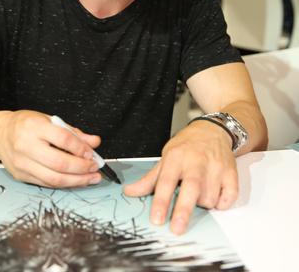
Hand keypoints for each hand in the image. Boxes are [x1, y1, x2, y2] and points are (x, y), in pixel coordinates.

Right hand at [0, 110, 101, 187]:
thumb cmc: (25, 125)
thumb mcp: (49, 120)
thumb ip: (73, 132)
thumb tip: (94, 142)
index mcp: (35, 126)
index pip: (63, 139)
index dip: (80, 148)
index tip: (92, 153)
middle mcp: (26, 145)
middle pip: (59, 162)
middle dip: (81, 168)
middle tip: (94, 167)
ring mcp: (22, 163)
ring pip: (53, 178)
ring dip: (76, 180)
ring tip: (90, 178)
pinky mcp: (20, 176)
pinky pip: (46, 183)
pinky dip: (63, 183)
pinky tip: (75, 181)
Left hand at [123, 120, 237, 234]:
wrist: (212, 130)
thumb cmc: (187, 146)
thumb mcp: (166, 157)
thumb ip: (150, 179)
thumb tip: (129, 192)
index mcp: (176, 157)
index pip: (166, 181)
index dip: (162, 201)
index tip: (157, 218)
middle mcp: (196, 162)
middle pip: (191, 188)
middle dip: (184, 210)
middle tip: (177, 228)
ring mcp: (215, 167)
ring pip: (209, 198)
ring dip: (203, 204)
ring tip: (198, 192)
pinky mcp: (231, 173)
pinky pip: (228, 198)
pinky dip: (222, 203)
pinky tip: (215, 195)